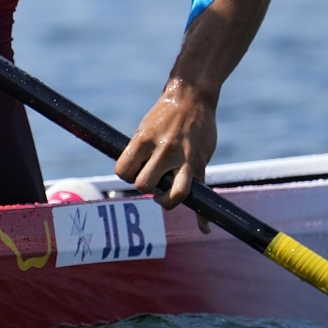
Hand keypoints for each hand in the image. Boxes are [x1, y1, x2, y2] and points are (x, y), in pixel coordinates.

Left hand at [114, 77, 216, 209]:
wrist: (192, 99)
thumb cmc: (163, 116)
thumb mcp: (144, 129)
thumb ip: (138, 153)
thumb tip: (129, 175)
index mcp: (143, 140)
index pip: (123, 172)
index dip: (126, 175)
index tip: (132, 170)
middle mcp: (163, 150)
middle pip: (145, 185)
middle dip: (145, 186)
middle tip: (151, 179)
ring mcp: (183, 159)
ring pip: (174, 195)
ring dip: (166, 201)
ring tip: (163, 197)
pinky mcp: (200, 165)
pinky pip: (201, 194)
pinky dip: (202, 215)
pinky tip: (203, 228)